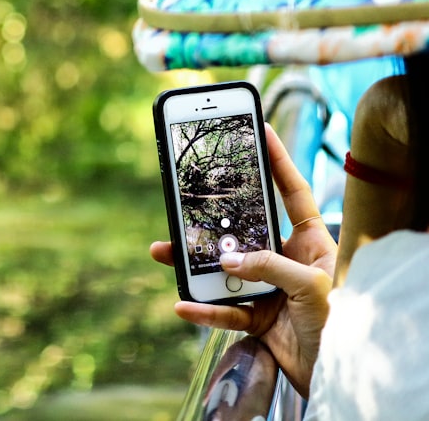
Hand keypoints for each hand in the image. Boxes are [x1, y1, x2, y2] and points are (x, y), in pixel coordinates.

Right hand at [150, 123, 336, 396]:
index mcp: (312, 241)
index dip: (277, 161)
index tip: (259, 130)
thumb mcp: (311, 288)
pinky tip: (183, 304)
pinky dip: (202, 309)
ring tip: (163, 253)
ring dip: (191, 263)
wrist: (340, 376)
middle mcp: (287, 259)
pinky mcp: (257, 318)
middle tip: (183, 200)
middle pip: (243, 230)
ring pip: (222, 269)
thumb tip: (225, 259)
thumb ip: (268, 267)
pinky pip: (222, 309)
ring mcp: (269, 288)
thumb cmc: (344, 325)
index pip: (292, 192)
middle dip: (210, 218)